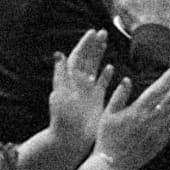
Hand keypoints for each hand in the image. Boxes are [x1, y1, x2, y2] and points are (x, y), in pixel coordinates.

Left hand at [45, 27, 115, 156]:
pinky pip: (102, 84)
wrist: (70, 138)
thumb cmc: (63, 117)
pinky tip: (111, 67)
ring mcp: (88, 90)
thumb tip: (58, 53)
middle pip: (87, 58)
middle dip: (94, 45)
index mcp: (70, 78)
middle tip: (103, 32)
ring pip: (95, 67)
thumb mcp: (60, 93)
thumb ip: (60, 73)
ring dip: (100, 55)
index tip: (92, 31)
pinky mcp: (96, 100)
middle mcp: (79, 82)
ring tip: (105, 41)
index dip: (85, 43)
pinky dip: (106, 75)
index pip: (78, 56)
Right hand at [87, 61, 169, 169]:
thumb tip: (127, 79)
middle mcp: (150, 121)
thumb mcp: (107, 115)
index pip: (156, 91)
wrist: (114, 164)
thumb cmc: (107, 138)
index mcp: (136, 112)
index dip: (167, 79)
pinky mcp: (161, 141)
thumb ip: (118, 96)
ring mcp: (157, 131)